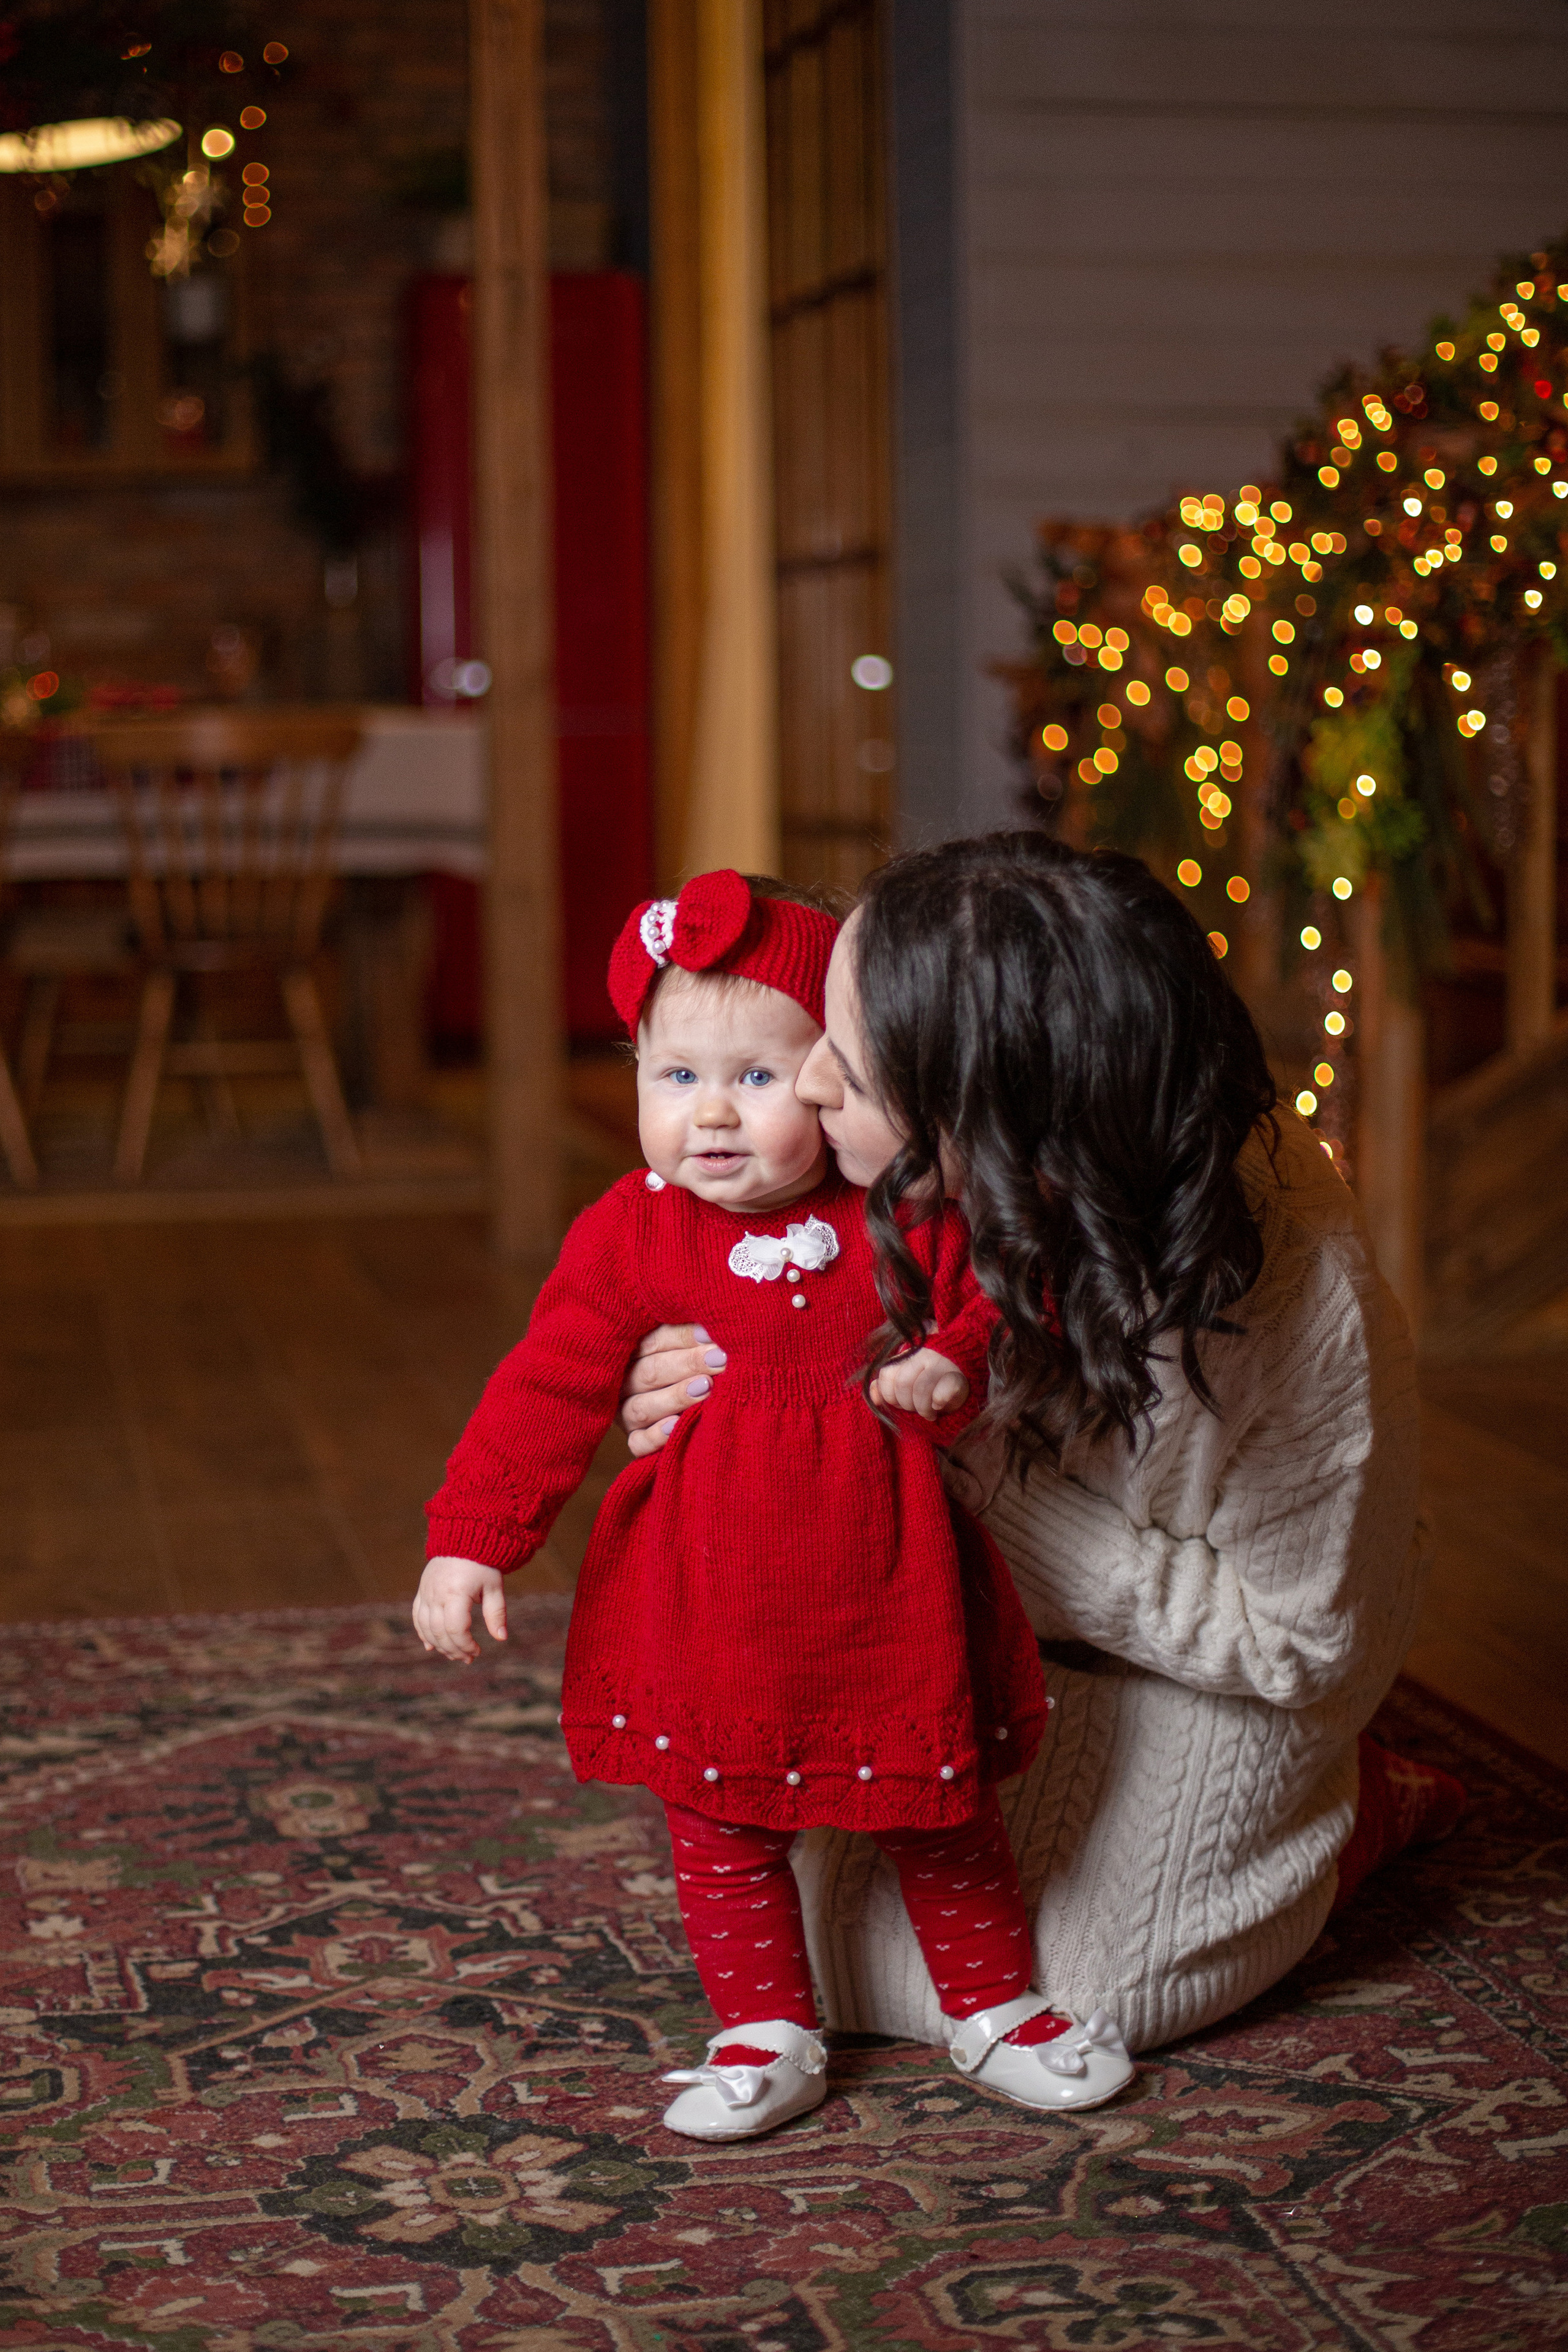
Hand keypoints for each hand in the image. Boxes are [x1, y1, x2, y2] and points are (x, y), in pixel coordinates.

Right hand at [413, 1556, 507, 1663]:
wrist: (462, 1537)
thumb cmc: (483, 1564)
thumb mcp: (494, 1587)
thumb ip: (496, 1613)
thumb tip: (501, 1639)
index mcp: (456, 1593)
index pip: (456, 1629)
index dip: (466, 1645)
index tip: (477, 1652)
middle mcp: (437, 1594)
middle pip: (440, 1632)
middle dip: (454, 1650)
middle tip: (468, 1659)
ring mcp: (426, 1593)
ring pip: (426, 1628)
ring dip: (439, 1645)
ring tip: (454, 1654)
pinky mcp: (422, 1591)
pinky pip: (417, 1617)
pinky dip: (423, 1633)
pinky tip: (431, 1646)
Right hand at [617, 1324, 727, 1456]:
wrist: (679, 1409)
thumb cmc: (688, 1367)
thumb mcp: (684, 1347)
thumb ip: (693, 1338)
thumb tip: (713, 1329)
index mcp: (632, 1352)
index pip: (654, 1341)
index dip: (683, 1337)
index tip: (711, 1335)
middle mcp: (625, 1383)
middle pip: (650, 1372)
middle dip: (687, 1364)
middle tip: (718, 1359)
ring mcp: (626, 1414)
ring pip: (643, 1407)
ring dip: (675, 1397)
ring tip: (705, 1387)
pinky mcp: (634, 1440)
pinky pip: (639, 1442)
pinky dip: (656, 1436)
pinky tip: (676, 1425)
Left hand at [869, 1347, 969, 1420]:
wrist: (965, 1378)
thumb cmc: (931, 1385)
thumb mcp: (906, 1384)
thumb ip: (887, 1388)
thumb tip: (874, 1397)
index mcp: (906, 1356)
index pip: (886, 1375)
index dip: (890, 1395)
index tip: (900, 1402)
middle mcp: (922, 1355)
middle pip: (902, 1384)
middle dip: (907, 1404)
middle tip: (917, 1409)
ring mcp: (941, 1363)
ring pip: (920, 1389)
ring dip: (923, 1409)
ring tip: (929, 1413)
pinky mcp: (957, 1377)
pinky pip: (940, 1393)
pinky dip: (937, 1403)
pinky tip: (939, 1406)